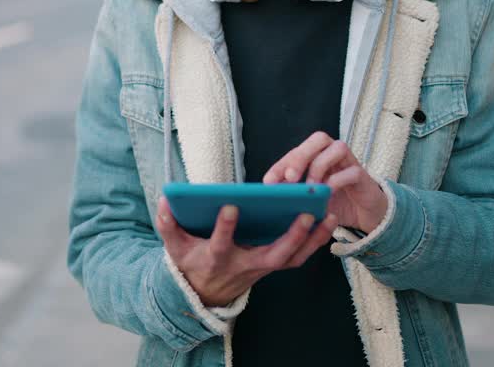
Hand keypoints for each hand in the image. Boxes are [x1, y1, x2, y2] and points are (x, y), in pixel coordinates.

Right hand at [155, 196, 337, 306]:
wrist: (205, 293)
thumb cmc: (192, 263)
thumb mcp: (174, 246)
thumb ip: (168, 224)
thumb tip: (166, 200)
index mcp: (217, 258)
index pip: (221, 244)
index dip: (225, 227)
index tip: (230, 206)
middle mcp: (244, 265)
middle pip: (271, 255)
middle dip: (290, 236)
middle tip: (304, 214)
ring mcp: (262, 267)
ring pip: (291, 257)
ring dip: (312, 239)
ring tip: (327, 214)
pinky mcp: (273, 266)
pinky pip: (298, 257)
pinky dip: (314, 242)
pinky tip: (326, 222)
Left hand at [262, 131, 387, 233]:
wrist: (363, 214)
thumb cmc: (334, 202)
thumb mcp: (311, 199)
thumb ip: (296, 194)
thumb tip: (273, 197)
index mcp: (318, 155)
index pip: (297, 151)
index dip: (281, 164)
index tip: (268, 182)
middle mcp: (333, 153)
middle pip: (318, 139)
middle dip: (300, 156)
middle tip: (290, 177)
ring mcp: (350, 162)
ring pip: (337, 148)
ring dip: (320, 167)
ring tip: (310, 188)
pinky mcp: (363, 176)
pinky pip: (352, 171)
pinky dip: (337, 181)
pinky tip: (328, 194)